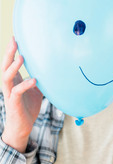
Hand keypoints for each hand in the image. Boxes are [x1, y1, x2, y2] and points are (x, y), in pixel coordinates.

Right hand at [1, 37, 42, 152]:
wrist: (22, 126)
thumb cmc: (28, 107)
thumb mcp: (38, 91)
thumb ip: (42, 80)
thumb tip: (55, 71)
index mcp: (14, 80)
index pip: (10, 62)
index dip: (13, 50)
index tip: (16, 37)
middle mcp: (9, 85)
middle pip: (5, 65)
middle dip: (9, 52)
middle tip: (14, 40)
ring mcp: (10, 93)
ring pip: (7, 77)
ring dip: (13, 67)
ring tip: (21, 58)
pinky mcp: (13, 103)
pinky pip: (17, 92)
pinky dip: (25, 85)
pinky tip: (34, 80)